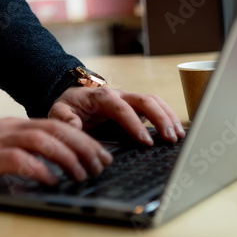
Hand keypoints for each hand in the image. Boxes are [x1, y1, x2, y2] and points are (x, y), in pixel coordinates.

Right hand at [0, 117, 113, 187]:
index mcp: (14, 126)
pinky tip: (51, 180)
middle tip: (101, 165)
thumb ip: (19, 150)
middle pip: (56, 129)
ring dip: (67, 157)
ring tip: (82, 174)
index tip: (102, 154)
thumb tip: (49, 166)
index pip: (57, 125)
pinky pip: (18, 159)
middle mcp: (10, 129)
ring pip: (42, 140)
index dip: (83, 139)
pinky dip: (39, 169)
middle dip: (84, 147)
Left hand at [48, 86, 185, 144]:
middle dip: (160, 118)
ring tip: (178, 136)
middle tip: (170, 138)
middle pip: (145, 100)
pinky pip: (155, 108)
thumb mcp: (58, 111)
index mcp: (101, 97)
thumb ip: (64, 118)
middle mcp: (119, 95)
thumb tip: (75, 126)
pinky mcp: (135, 108)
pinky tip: (176, 132)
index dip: (135, 124)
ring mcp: (129, 100)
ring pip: (154, 102)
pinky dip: (168, 117)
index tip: (146, 142)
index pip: (122, 108)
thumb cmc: (67, 106)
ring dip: (168, 117)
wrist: (71, 97)